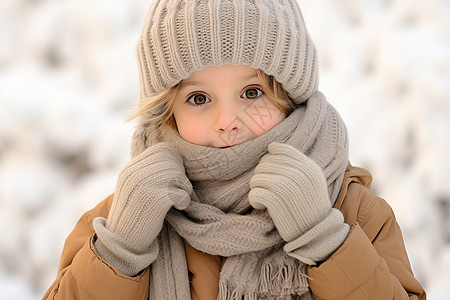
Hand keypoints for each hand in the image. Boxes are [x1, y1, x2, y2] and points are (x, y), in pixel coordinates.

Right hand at [94, 142, 191, 274]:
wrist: (122, 242)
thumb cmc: (134, 214)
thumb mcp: (134, 187)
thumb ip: (148, 172)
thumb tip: (175, 158)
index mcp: (130, 169)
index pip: (162, 150)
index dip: (174, 161)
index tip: (174, 177)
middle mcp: (134, 174)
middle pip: (172, 160)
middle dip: (180, 174)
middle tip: (179, 189)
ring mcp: (144, 186)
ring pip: (178, 175)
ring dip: (184, 188)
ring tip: (178, 199)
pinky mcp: (155, 200)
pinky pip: (181, 193)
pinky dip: (184, 201)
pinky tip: (178, 207)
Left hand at [249, 143, 348, 263]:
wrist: (316, 234)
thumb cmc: (309, 205)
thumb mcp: (312, 180)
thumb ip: (297, 163)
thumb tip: (272, 147)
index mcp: (309, 167)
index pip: (279, 150)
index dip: (270, 160)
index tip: (272, 174)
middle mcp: (300, 175)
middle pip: (264, 163)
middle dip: (262, 176)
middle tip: (268, 189)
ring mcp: (288, 188)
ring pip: (257, 177)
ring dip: (257, 188)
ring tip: (265, 197)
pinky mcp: (277, 203)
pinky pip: (254, 193)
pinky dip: (254, 199)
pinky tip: (261, 205)